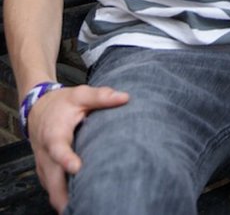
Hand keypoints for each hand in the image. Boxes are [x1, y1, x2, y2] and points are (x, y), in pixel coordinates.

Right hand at [27, 84, 128, 213]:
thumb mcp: (80, 94)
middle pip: (52, 180)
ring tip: (87, 207)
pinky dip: (63, 197)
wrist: (37, 108)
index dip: (66, 160)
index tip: (76, 168)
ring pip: (52, 189)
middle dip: (65, 196)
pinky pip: (52, 189)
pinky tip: (80, 202)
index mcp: (55, 134)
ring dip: (65, 200)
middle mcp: (46, 153)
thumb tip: (124, 97)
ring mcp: (44, 165)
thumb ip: (101, 96)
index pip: (58, 149)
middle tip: (85, 205)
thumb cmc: (61, 103)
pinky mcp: (45, 172)